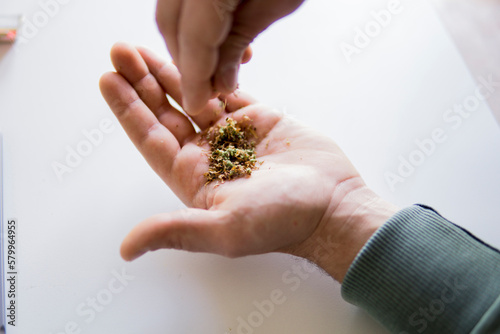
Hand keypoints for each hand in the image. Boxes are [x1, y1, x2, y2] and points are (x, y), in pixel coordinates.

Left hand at [99, 43, 397, 281]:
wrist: (332, 205)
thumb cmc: (282, 222)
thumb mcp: (223, 229)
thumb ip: (175, 231)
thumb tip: (127, 249)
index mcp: (193, 178)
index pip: (150, 138)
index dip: (127, 109)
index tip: (108, 79)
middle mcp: (208, 155)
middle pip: (164, 113)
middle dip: (141, 83)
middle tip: (120, 52)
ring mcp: (232, 134)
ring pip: (192, 98)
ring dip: (168, 73)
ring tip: (144, 49)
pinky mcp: (258, 119)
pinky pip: (226, 91)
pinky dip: (208, 73)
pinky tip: (192, 57)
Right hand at [156, 0, 304, 113]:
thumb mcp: (277, 1)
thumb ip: (239, 42)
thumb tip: (219, 83)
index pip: (192, 37)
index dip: (194, 77)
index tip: (199, 103)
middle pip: (170, 21)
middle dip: (187, 60)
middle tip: (210, 87)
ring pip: (171, 7)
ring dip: (190, 41)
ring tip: (220, 63)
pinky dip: (195, 18)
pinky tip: (221, 32)